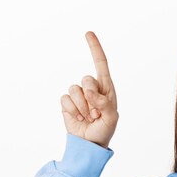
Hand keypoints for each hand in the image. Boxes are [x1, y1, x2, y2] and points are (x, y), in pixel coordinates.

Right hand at [60, 31, 118, 148]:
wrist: (90, 143)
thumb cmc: (104, 129)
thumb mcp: (111, 118)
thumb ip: (104, 103)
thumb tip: (90, 92)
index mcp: (106, 88)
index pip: (100, 64)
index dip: (95, 48)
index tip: (88, 33)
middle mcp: (91, 88)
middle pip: (86, 79)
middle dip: (91, 97)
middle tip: (96, 113)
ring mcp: (78, 95)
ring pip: (74, 90)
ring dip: (82, 107)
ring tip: (88, 118)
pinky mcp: (67, 103)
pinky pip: (65, 99)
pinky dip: (72, 111)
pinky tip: (78, 118)